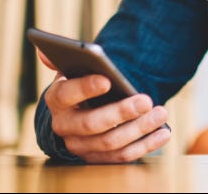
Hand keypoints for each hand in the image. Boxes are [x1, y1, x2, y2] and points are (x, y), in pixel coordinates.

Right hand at [40, 56, 171, 162]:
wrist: (80, 111)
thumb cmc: (81, 85)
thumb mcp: (72, 70)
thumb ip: (63, 59)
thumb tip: (44, 50)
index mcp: (56, 100)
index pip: (67, 94)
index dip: (85, 88)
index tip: (107, 80)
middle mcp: (64, 127)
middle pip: (92, 124)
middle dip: (121, 112)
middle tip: (146, 100)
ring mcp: (81, 146)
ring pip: (111, 143)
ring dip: (139, 129)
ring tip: (161, 113)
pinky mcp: (99, 158)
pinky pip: (123, 156)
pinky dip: (145, 145)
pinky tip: (163, 132)